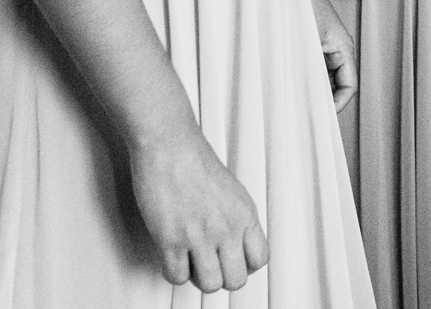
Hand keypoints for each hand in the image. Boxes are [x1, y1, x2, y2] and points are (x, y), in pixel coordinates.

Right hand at [128, 127, 269, 291]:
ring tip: (190, 262)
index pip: (260, 259)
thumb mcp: (230, 190)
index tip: (233, 262)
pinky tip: (172, 257)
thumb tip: (232, 242)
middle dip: (222, 278)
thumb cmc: (194, 161)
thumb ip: (234, 218)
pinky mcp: (171, 240)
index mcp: (245, 214)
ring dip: (197, 278)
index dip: (245, 265)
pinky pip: (177, 277)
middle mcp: (227, 228)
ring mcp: (200, 236)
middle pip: (236, 280)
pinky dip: (173, 272)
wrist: (170, 146)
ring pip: (209, 284)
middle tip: (210, 266)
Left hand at [308, 0, 357, 110]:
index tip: (321, 116)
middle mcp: (340, 48)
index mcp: (343, 48)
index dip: (337, 105)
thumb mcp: (305, 45)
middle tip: (307, 113)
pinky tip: (294, 84)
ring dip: (316, 89)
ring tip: (299, 101)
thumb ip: (310, 74)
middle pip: (339, 85)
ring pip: (328, 78)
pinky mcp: (317, 44)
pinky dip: (309, 80)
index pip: (349, 87)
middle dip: (325, 100)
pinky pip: (318, 69)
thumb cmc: (300, 6)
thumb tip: (310, 99)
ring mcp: (329, 46)